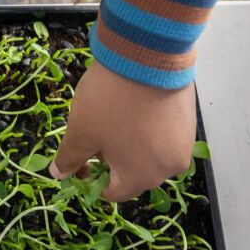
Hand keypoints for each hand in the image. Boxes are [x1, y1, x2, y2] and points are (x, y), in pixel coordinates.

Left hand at [50, 60, 195, 201]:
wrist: (146, 57)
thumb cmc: (109, 101)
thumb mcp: (81, 131)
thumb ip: (70, 158)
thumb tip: (59, 174)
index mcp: (141, 177)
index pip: (113, 193)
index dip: (91, 179)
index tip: (79, 158)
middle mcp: (168, 168)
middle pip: (133, 174)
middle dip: (110, 160)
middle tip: (95, 133)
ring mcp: (183, 145)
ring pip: (149, 154)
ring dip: (129, 145)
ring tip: (114, 118)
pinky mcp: (190, 123)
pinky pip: (163, 136)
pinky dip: (146, 130)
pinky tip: (133, 109)